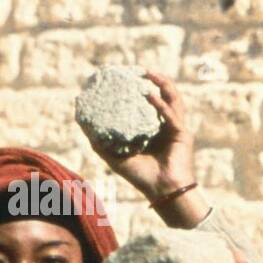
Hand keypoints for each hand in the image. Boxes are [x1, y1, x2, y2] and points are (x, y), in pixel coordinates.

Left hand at [84, 71, 202, 215]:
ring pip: (173, 100)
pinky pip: (172, 115)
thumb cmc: (141, 178)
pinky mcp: (182, 135)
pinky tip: (150, 95)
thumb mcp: (114, 157)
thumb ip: (99, 141)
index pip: (149, 104)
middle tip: (140, 70)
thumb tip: (80, 120)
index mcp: (153, 131)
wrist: (163, 192)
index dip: (141, 88)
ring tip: (150, 73)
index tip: (127, 77)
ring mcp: (176, 130)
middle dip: (154, 81)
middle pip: (164, 97)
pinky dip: (161, 105)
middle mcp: (166, 127)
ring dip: (163, 84)